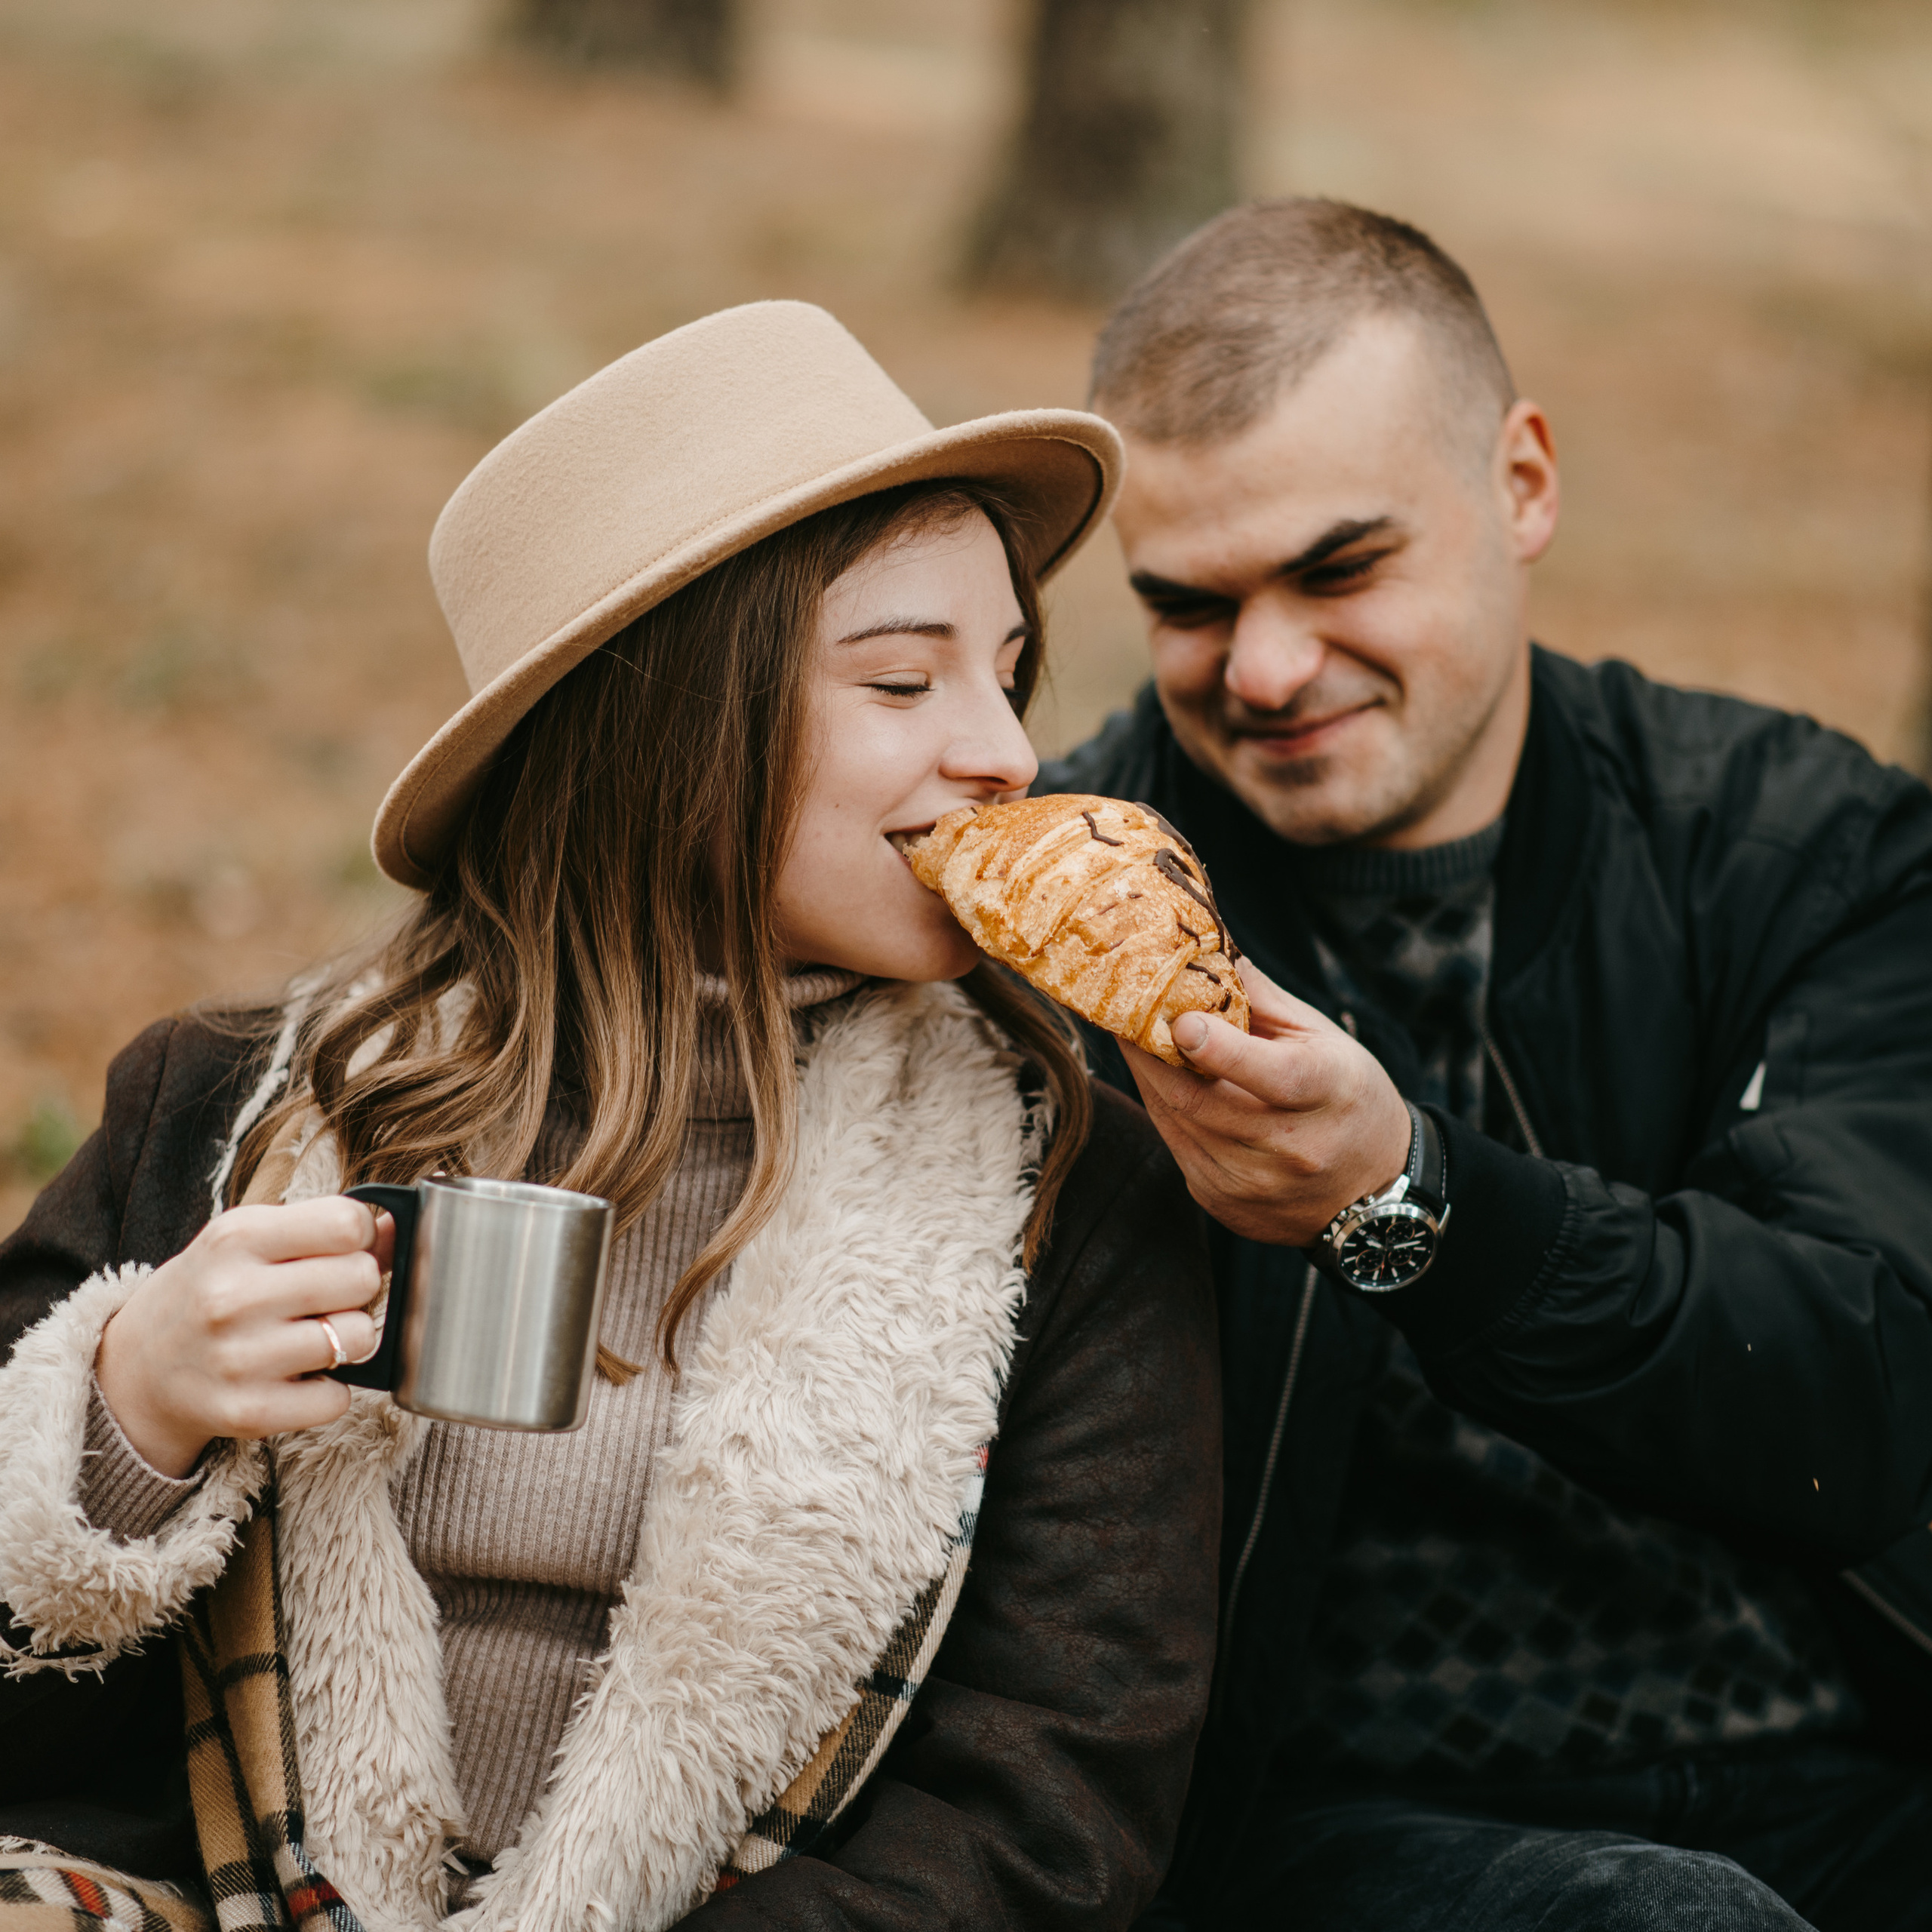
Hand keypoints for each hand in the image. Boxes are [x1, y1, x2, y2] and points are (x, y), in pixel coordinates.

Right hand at [94, 1199, 392, 1477]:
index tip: (340, 1249)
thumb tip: (396, 1228)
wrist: (139, 1370)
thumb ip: (324, 1229)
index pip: (348, 1222)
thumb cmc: (213, 1291)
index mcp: (237, 1237)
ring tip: (310, 1336)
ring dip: (348, 1339)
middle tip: (323, 1299)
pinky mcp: (248, 1412)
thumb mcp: (251, 1241)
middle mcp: (232, 1295)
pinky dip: (329, 1390)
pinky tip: (297, 1376)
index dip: (359, 1235)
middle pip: (362, 1279)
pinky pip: (339, 1397)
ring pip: (360, 1338)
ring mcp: (239, 1358)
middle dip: (356, 1288)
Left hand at [1121, 961, 1413, 1247]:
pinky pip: (1175, 1144)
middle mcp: (1292, 1148)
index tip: (1179, 1020)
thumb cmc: (1346, 1097)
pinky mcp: (1223, 1202)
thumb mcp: (1324, 1038)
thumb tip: (1205, 950)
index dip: (1222, 1051)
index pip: (1273, 1076)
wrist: (1369, 1193)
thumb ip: (1262, 999)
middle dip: (1150, 1053)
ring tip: (1131, 1037)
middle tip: (1121, 1012)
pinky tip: (1157, 1080)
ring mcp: (1253, 1183)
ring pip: (1177, 1121)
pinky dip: (1161, 1107)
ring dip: (1147, 1077)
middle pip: (1201, 1101)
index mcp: (1328, 1093)